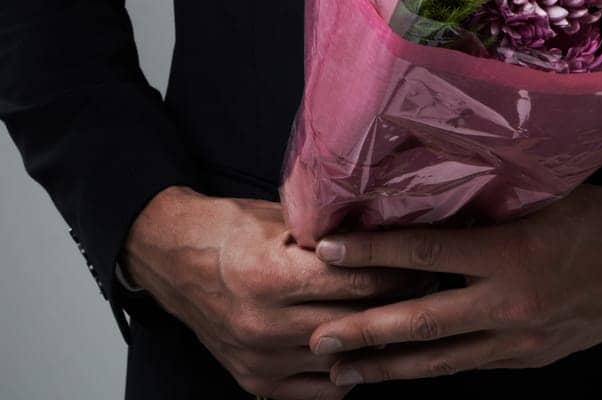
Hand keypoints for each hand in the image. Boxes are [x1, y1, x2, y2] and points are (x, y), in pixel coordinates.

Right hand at [119, 186, 440, 397]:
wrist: (173, 261)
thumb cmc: (230, 229)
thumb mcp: (280, 219)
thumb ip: (328, 233)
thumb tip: (385, 234)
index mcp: (272, 275)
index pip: (355, 282)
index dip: (397, 273)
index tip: (425, 264)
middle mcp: (265, 324)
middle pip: (354, 323)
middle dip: (397, 307)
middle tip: (428, 289)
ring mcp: (260, 359)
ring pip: (341, 361)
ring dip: (375, 342)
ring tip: (402, 318)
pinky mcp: (255, 381)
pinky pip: (320, 390)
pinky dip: (346, 371)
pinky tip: (362, 349)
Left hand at [306, 183, 601, 384]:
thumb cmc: (601, 213)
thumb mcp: (545, 196)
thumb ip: (490, 205)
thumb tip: (433, 197)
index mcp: (511, 256)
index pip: (427, 256)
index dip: (375, 253)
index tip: (331, 250)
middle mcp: (510, 305)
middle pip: (422, 324)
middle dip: (365, 332)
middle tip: (316, 337)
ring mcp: (520, 339)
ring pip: (442, 359)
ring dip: (389, 366)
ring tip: (343, 371)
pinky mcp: (530, 356)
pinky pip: (472, 362)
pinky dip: (435, 364)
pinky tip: (407, 367)